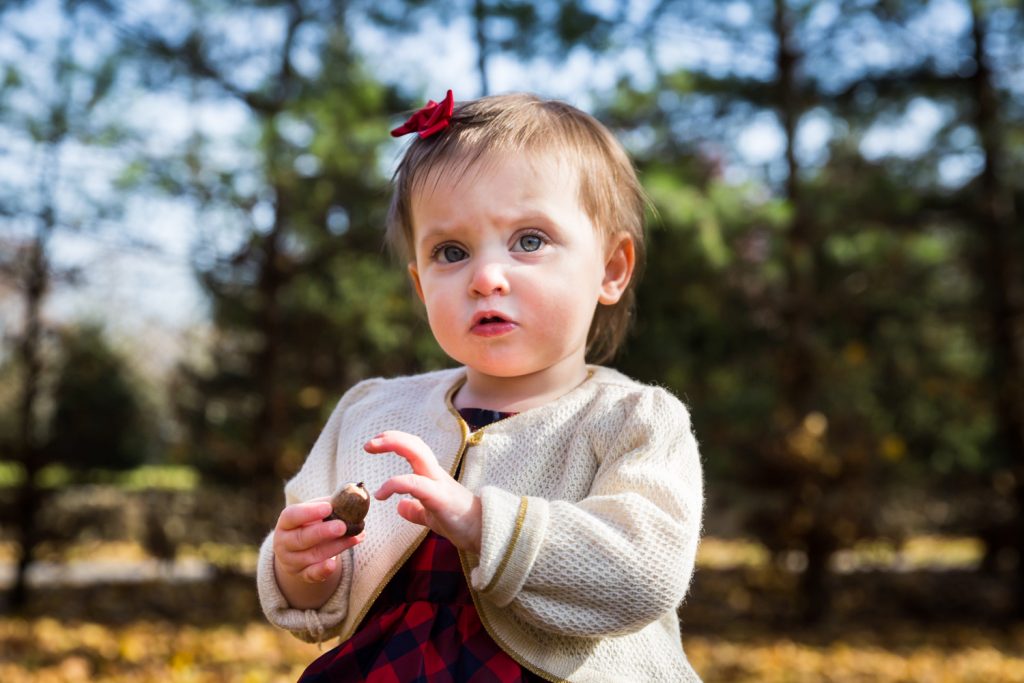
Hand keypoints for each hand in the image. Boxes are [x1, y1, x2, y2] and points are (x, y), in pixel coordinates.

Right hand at [273, 499, 361, 584]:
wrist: (298, 551)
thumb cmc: (310, 524)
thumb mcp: (314, 512)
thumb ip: (329, 505)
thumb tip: (350, 496)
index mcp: (285, 523)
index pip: (292, 516)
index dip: (309, 512)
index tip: (328, 507)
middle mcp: (283, 543)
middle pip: (302, 538)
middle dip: (323, 532)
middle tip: (342, 526)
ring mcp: (291, 561)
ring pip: (313, 555)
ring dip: (336, 546)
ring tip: (355, 537)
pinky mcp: (302, 574)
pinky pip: (311, 575)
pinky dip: (321, 571)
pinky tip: (332, 565)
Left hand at [367, 431, 481, 553]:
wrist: (485, 534)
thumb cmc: (461, 523)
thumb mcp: (432, 516)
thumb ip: (416, 510)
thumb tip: (400, 507)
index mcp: (433, 477)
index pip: (415, 449)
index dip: (396, 441)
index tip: (375, 444)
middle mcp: (436, 474)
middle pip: (415, 444)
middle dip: (391, 437)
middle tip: (369, 443)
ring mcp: (439, 484)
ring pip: (417, 453)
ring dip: (393, 444)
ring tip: (370, 448)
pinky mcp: (439, 498)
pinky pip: (414, 483)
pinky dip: (394, 484)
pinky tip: (380, 494)